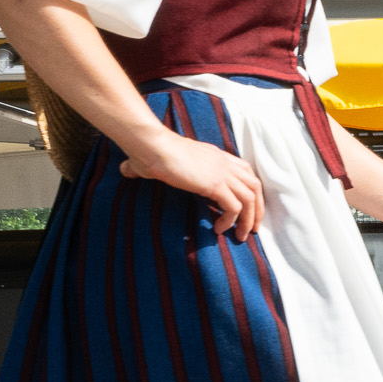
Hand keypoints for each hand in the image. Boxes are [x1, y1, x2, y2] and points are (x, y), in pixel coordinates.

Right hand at [134, 129, 269, 240]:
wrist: (152, 146)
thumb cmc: (149, 151)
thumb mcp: (154, 159)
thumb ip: (145, 167)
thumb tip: (125, 171)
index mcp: (217, 156)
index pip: (245, 172)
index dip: (249, 191)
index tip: (246, 209)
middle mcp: (224, 163)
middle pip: (255, 186)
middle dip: (257, 209)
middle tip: (252, 229)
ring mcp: (222, 173)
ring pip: (250, 199)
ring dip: (248, 219)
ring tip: (240, 236)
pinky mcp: (215, 184)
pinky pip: (234, 207)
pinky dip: (230, 220)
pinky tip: (218, 229)